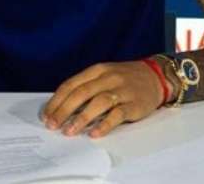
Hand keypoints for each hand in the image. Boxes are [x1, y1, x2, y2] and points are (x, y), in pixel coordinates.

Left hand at [41, 61, 163, 138]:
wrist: (156, 77)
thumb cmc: (125, 79)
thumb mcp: (104, 76)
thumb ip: (86, 87)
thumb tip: (61, 107)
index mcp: (97, 70)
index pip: (71, 84)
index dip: (57, 100)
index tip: (46, 115)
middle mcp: (108, 78)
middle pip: (81, 93)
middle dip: (64, 110)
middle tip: (53, 125)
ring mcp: (122, 90)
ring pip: (98, 102)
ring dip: (81, 118)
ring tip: (69, 131)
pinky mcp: (134, 104)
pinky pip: (118, 114)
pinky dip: (105, 124)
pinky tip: (94, 133)